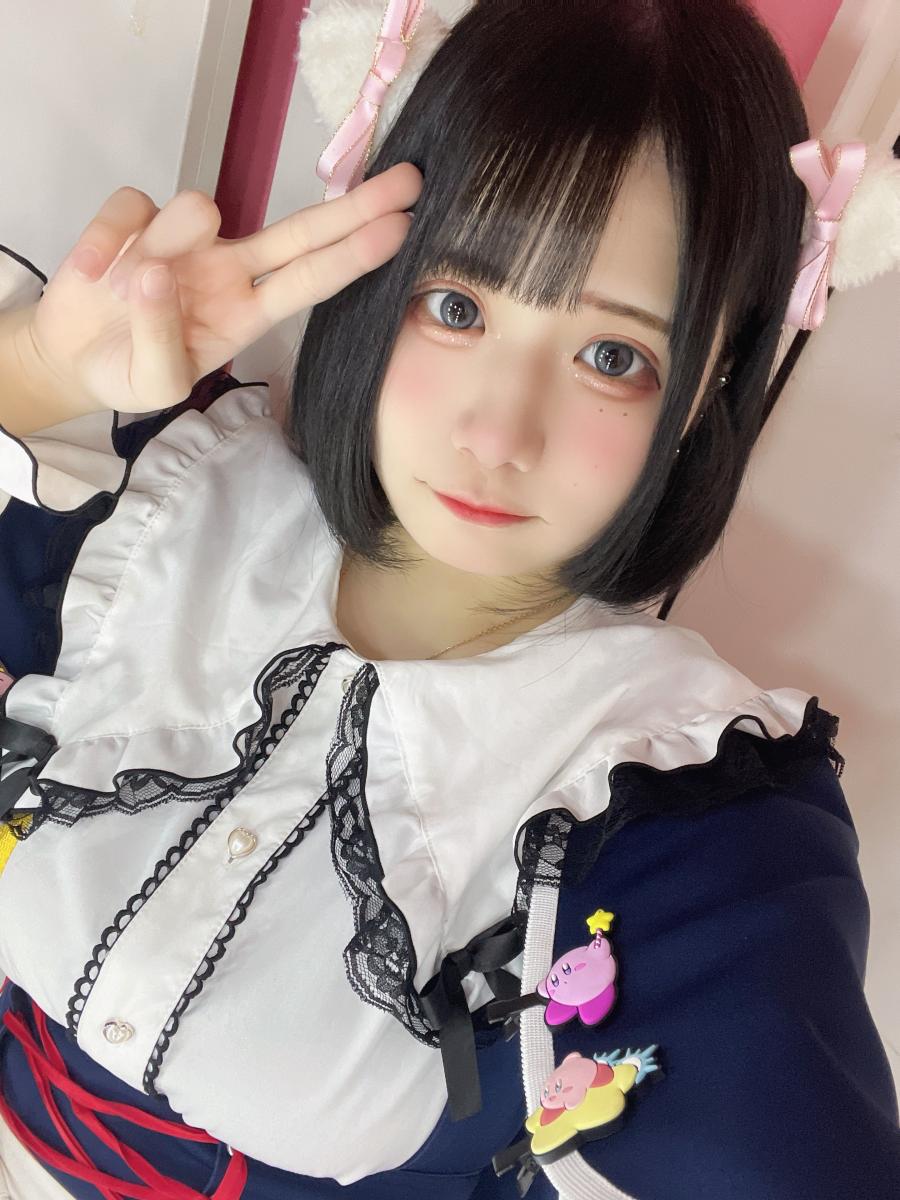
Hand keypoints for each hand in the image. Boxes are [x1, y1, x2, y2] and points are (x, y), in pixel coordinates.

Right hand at [25, 163, 421, 415]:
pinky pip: (129, 208)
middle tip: (407, 180)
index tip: (401, 228)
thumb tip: (155, 274)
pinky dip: (104, 242)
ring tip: (120, 293)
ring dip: (160, 246)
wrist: (75, 358)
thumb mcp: (154, 383)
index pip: (310, 278)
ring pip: (197, 208)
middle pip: (298, 229)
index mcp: (246, 313)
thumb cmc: (129, 370)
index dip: (353, 253)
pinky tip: (89, 276)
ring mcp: (185, 240)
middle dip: (352, 206)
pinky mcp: (135, 220)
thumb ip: (159, 342)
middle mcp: (228, 269)